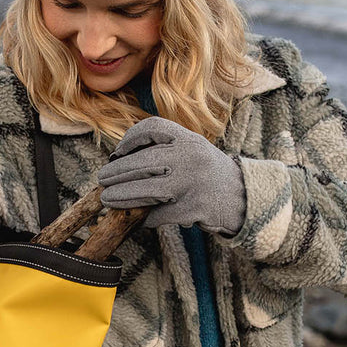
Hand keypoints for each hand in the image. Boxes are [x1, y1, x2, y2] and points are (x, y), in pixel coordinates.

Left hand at [97, 117, 245, 234]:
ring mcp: (192, 184)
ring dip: (122, 196)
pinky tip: (138, 218)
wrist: (243, 198)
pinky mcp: (192, 209)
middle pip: (142, 162)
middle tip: (102, 179)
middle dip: (117, 172)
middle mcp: (190, 158)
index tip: (117, 152)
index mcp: (189, 140)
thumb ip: (164, 149)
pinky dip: (145, 218)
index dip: (130, 138)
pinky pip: (159, 215)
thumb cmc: (208, 174)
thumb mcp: (193, 151)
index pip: (152, 128)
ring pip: (146, 191)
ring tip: (107, 199)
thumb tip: (120, 159)